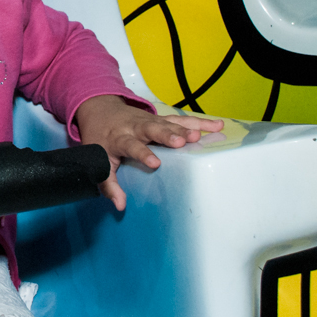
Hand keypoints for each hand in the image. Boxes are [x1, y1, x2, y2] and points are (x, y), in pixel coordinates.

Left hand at [73, 95, 223, 211]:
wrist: (100, 110)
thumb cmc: (101, 139)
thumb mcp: (99, 160)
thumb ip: (108, 184)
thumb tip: (120, 206)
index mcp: (119, 138)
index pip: (131, 146)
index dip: (142, 153)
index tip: (155, 163)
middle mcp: (136, 127)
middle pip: (152, 129)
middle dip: (166, 135)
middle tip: (181, 141)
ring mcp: (151, 121)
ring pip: (169, 123)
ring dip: (184, 128)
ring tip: (198, 136)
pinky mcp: (162, 119)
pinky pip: (182, 120)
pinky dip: (199, 122)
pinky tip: (217, 125)